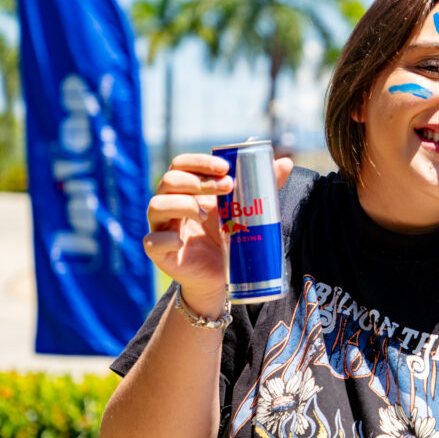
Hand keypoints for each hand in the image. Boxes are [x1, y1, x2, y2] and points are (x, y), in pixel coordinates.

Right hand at [143, 153, 293, 315]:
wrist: (221, 276)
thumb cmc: (228, 237)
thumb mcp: (244, 209)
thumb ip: (261, 186)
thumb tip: (287, 162)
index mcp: (186, 189)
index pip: (182, 164)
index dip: (200, 162)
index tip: (226, 167)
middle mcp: (169, 204)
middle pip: (169, 180)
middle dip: (199, 180)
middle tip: (228, 187)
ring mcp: (161, 227)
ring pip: (156, 205)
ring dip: (182, 204)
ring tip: (206, 215)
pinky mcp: (158, 252)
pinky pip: (151, 241)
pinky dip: (166, 238)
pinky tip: (182, 241)